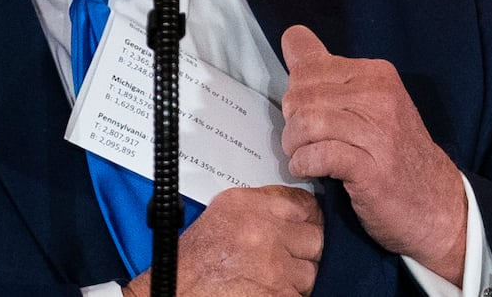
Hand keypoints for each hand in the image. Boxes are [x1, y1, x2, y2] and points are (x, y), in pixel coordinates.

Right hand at [125, 185, 322, 295]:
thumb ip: (259, 206)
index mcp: (249, 205)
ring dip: (297, 277)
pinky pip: (299, 294)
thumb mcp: (223, 212)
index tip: (309, 224)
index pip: (303, 204)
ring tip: (273, 277)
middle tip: (290, 256)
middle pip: (315, 237)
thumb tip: (293, 210)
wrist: (176, 289)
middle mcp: (263, 230)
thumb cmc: (195, 258)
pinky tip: (269, 290)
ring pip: (311, 271)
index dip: (310, 217)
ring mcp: (273, 265)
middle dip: (306, 250)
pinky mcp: (276, 294)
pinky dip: (288, 295)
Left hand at [280, 25, 466, 284]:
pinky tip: (310, 170)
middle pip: (301, 95)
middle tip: (303, 141)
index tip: (306, 112)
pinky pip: (316, 155)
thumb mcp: (368, 103)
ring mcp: (377, 131)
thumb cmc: (391, 153)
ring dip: (294, 145)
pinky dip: (303, 165)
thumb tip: (292, 36)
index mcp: (375, 73)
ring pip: (305, 123)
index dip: (295, 90)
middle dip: (291, 121)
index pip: (307, 64)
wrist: (436, 203)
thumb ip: (329, 73)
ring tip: (303, 156)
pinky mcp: (370, 168)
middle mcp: (378, 95)